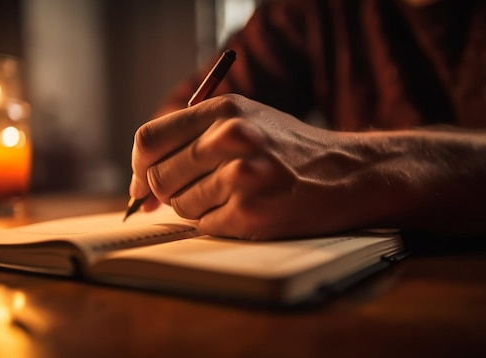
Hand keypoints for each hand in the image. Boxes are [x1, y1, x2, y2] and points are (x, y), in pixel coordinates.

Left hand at [129, 94, 408, 238]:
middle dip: (168, 190)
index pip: (150, 138)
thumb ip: (192, 138)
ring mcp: (241, 176)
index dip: (139, 166)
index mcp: (224, 109)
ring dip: (197, 207)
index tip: (142, 182)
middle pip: (159, 175)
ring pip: (180, 205)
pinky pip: (205, 226)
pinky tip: (247, 209)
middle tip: (197, 190)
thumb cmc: (288, 148)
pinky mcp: (251, 212)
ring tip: (233, 195)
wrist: (346, 174)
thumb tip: (141, 178)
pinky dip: (218, 223)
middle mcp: (231, 137)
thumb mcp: (245, 119)